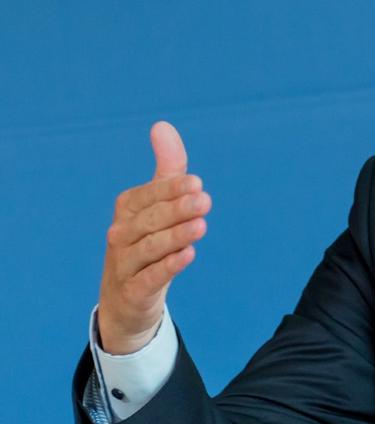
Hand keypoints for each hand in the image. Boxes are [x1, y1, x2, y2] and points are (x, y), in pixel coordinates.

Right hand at [97, 122, 211, 353]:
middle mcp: (121, 234)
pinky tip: (188, 255)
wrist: (126, 299)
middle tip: (204, 201)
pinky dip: (168, 266)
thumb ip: (166, 168)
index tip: (197, 183)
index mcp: (127, 208)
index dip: (172, 189)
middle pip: (151, 220)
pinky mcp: (133, 291)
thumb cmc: (148, 241)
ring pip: (150, 248)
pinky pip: (150, 277)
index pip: (150, 195)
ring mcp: (124, 264)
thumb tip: (162, 125)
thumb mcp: (158, 205)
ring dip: (175, 236)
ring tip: (201, 226)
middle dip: (177, 210)